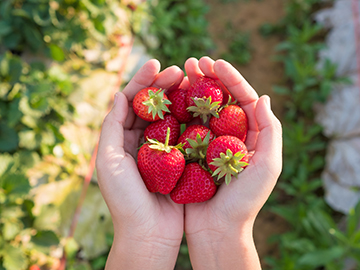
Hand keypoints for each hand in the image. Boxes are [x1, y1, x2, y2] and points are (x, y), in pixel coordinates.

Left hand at [96, 59, 184, 268]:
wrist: (148, 233)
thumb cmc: (125, 200)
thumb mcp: (109, 161)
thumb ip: (111, 127)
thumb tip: (118, 95)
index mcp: (122, 139)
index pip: (131, 103)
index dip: (143, 82)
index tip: (157, 64)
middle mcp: (142, 142)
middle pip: (153, 106)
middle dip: (164, 85)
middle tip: (180, 70)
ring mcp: (163, 150)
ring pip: (172, 117)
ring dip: (181, 98)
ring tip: (193, 82)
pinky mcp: (180, 161)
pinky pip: (187, 135)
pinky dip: (193, 120)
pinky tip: (203, 107)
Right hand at [183, 57, 282, 269]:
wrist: (217, 229)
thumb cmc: (244, 202)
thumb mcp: (266, 167)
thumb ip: (270, 131)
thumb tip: (263, 97)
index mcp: (251, 136)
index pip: (243, 99)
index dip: (231, 79)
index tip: (216, 63)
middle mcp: (230, 136)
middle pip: (220, 99)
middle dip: (208, 78)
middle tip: (193, 62)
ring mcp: (209, 143)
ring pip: (201, 109)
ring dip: (192, 89)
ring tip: (180, 72)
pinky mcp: (191, 152)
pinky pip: (185, 126)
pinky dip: (179, 110)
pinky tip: (170, 97)